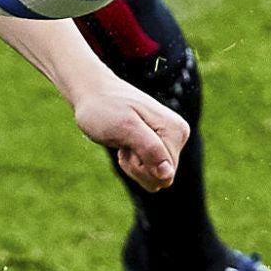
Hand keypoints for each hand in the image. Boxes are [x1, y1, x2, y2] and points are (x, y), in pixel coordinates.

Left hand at [71, 76, 188, 192]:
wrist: (92, 92)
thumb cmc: (104, 108)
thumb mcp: (123, 128)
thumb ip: (149, 149)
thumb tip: (168, 174)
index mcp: (175, 130)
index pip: (166, 174)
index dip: (140, 166)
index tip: (126, 141)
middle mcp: (178, 135)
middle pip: (163, 178)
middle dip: (137, 167)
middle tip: (122, 141)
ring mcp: (169, 140)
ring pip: (156, 177)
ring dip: (134, 166)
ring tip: (123, 141)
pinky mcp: (159, 144)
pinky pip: (150, 171)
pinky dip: (133, 163)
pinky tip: (125, 144)